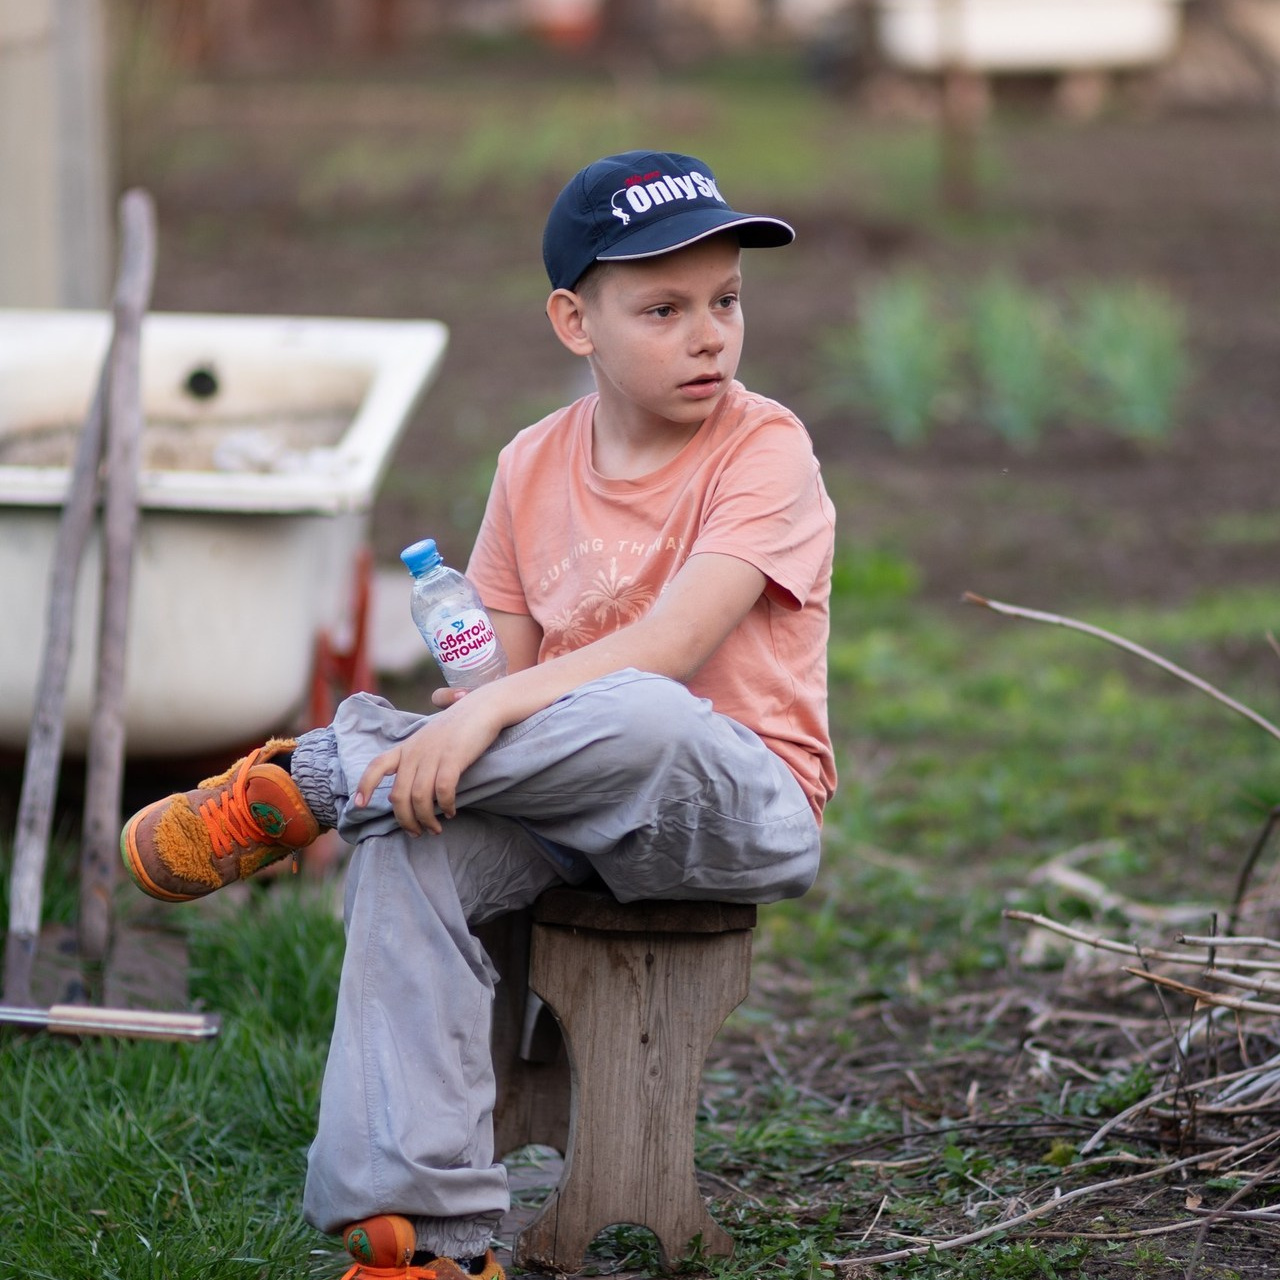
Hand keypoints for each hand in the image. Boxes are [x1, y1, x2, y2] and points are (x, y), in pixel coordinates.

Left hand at [353, 689, 502, 835]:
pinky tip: (452, 812)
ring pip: (419, 798)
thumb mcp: (429, 738)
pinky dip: (446, 806)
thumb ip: (417, 757)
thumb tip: (410, 788)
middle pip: (399, 795)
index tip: (359, 805)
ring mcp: (433, 754)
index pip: (377, 766)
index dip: (365, 786)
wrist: (483, 707)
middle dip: (405, 820)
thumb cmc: (458, 726)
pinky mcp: (453, 758)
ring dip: (426, 819)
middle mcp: (415, 752)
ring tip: (435, 829)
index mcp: (406, 747)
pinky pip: (443, 790)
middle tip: (417, 833)